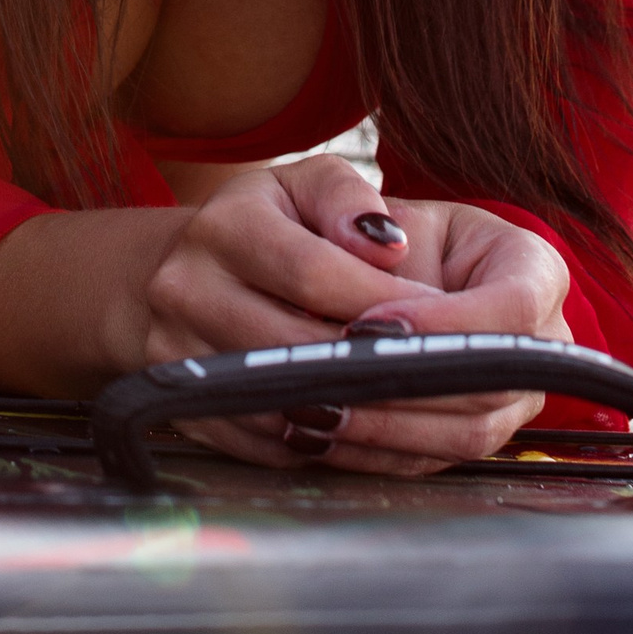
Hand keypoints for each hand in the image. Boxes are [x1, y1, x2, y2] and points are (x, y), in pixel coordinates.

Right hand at [139, 160, 568, 479]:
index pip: (314, 273)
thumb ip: (352, 200)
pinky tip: (381, 432)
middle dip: (385, 369)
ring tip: (429, 410)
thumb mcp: (312, 186)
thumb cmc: (274, 225)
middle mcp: (185, 287)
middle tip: (455, 378)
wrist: (187, 276)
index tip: (452, 317)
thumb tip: (389, 244)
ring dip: (366, 420)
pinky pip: (268, 446)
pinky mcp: (188, 409)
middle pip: (296, 348)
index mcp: (225, 225)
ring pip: (282, 407)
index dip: (388, 302)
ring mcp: (177, 354)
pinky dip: (330, 448)